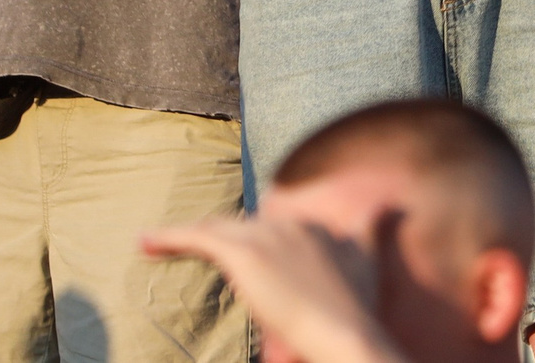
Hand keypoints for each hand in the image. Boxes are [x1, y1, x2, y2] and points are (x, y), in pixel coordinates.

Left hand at [142, 209, 402, 362]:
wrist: (344, 331)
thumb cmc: (356, 308)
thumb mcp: (368, 260)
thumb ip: (372, 229)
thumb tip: (389, 203)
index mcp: (311, 225)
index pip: (267, 224)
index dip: (245, 234)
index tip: (224, 244)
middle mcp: (288, 223)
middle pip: (238, 225)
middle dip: (210, 233)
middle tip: (179, 242)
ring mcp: (266, 236)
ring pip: (215, 228)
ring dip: (184, 234)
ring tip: (154, 242)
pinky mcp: (244, 252)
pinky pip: (197, 236)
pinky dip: (168, 236)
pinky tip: (145, 242)